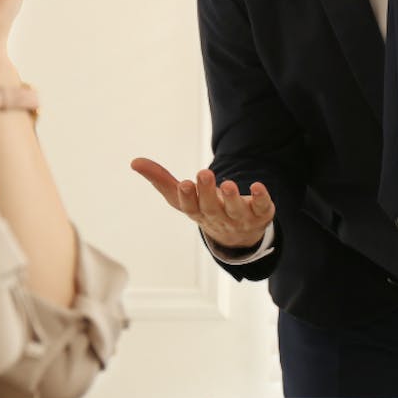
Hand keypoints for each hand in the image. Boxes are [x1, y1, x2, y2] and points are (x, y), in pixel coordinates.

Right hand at [131, 158, 274, 248]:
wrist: (238, 235)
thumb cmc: (204, 209)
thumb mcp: (182, 196)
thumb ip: (160, 179)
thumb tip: (134, 162)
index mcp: (198, 212)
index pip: (190, 207)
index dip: (187, 197)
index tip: (184, 184)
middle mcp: (219, 217)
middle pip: (212, 208)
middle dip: (207, 192)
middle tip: (204, 173)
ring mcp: (240, 218)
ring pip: (236, 211)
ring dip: (232, 198)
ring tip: (227, 183)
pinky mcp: (261, 213)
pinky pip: (262, 208)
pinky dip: (261, 198)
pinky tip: (257, 186)